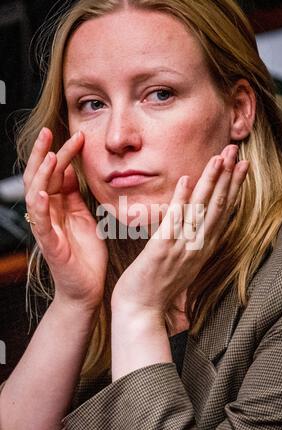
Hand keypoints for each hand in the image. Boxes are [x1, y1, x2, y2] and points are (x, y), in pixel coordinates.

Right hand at [24, 128, 107, 311]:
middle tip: (48, 132)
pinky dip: (40, 207)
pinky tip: (43, 193)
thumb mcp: (83, 217)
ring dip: (41, 175)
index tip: (77, 135)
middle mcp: (48, 214)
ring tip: (51, 155)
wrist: (88, 287)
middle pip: (40, 178)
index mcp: (58, 206)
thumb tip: (70, 169)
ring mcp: (46, 229)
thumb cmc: (86, 254)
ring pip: (35, 196)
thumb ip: (74, 195)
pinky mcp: (49, 245)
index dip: (62, 153)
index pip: (55, 174)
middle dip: (43, 154)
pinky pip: (40, 224)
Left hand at [111, 145, 248, 326]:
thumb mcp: (180, 264)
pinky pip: (174, 222)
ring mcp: (181, 249)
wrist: (141, 313)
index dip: (233, 189)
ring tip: (220, 159)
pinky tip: (187, 181)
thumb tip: (192, 224)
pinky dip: (182, 201)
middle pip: (218, 208)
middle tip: (236, 152)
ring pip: (201, 211)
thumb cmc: (157, 288)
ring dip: (211, 183)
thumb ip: (189, 244)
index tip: (240, 168)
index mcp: (201, 249)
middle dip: (228, 178)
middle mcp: (197, 248)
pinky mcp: (162, 252)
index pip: (222, 214)